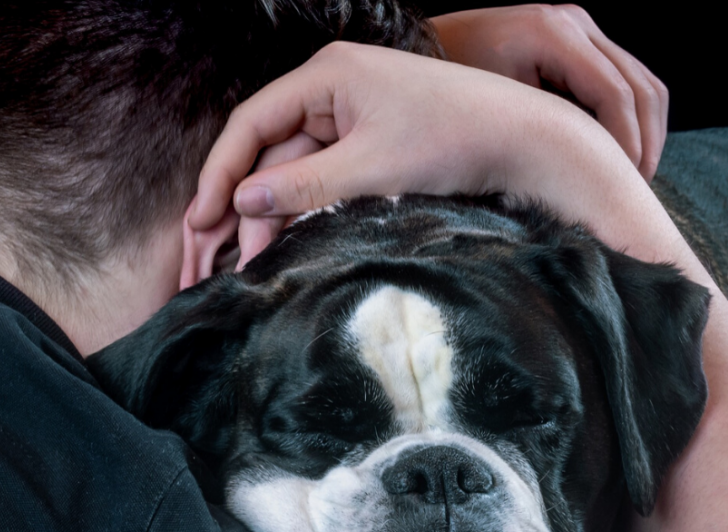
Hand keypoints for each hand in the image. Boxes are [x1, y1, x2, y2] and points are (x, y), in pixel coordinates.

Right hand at [189, 41, 633, 263]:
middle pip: (271, 148)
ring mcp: (355, 112)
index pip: (252, 123)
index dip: (220, 173)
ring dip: (279, 212)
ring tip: (257, 260)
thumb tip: (241, 202)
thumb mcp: (370, 170)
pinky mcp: (374, 138)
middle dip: (248, 203)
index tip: (200, 218)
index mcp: (327, 75)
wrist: (526, 141)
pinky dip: (310, 205)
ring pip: (298, 166)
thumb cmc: (454, 141)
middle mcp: (334, 86)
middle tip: (228, 255)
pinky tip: (294, 240)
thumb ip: (300, 187)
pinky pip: (327, 172)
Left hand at [430, 5, 667, 180]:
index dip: (627, 144)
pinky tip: (619, 156)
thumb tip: (586, 174)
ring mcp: (580, 27)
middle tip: (635, 189)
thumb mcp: (491, 113)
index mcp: (551, 33)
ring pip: (644, 82)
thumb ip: (540, 132)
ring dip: (647, 132)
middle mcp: (573, 22)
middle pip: (642, 85)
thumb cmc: (447, 89)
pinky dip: (632, 119)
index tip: (623, 186)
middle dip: (646, 142)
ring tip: (632, 177)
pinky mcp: (579, 41)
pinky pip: (625, 80)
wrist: (425, 51)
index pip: (614, 94)